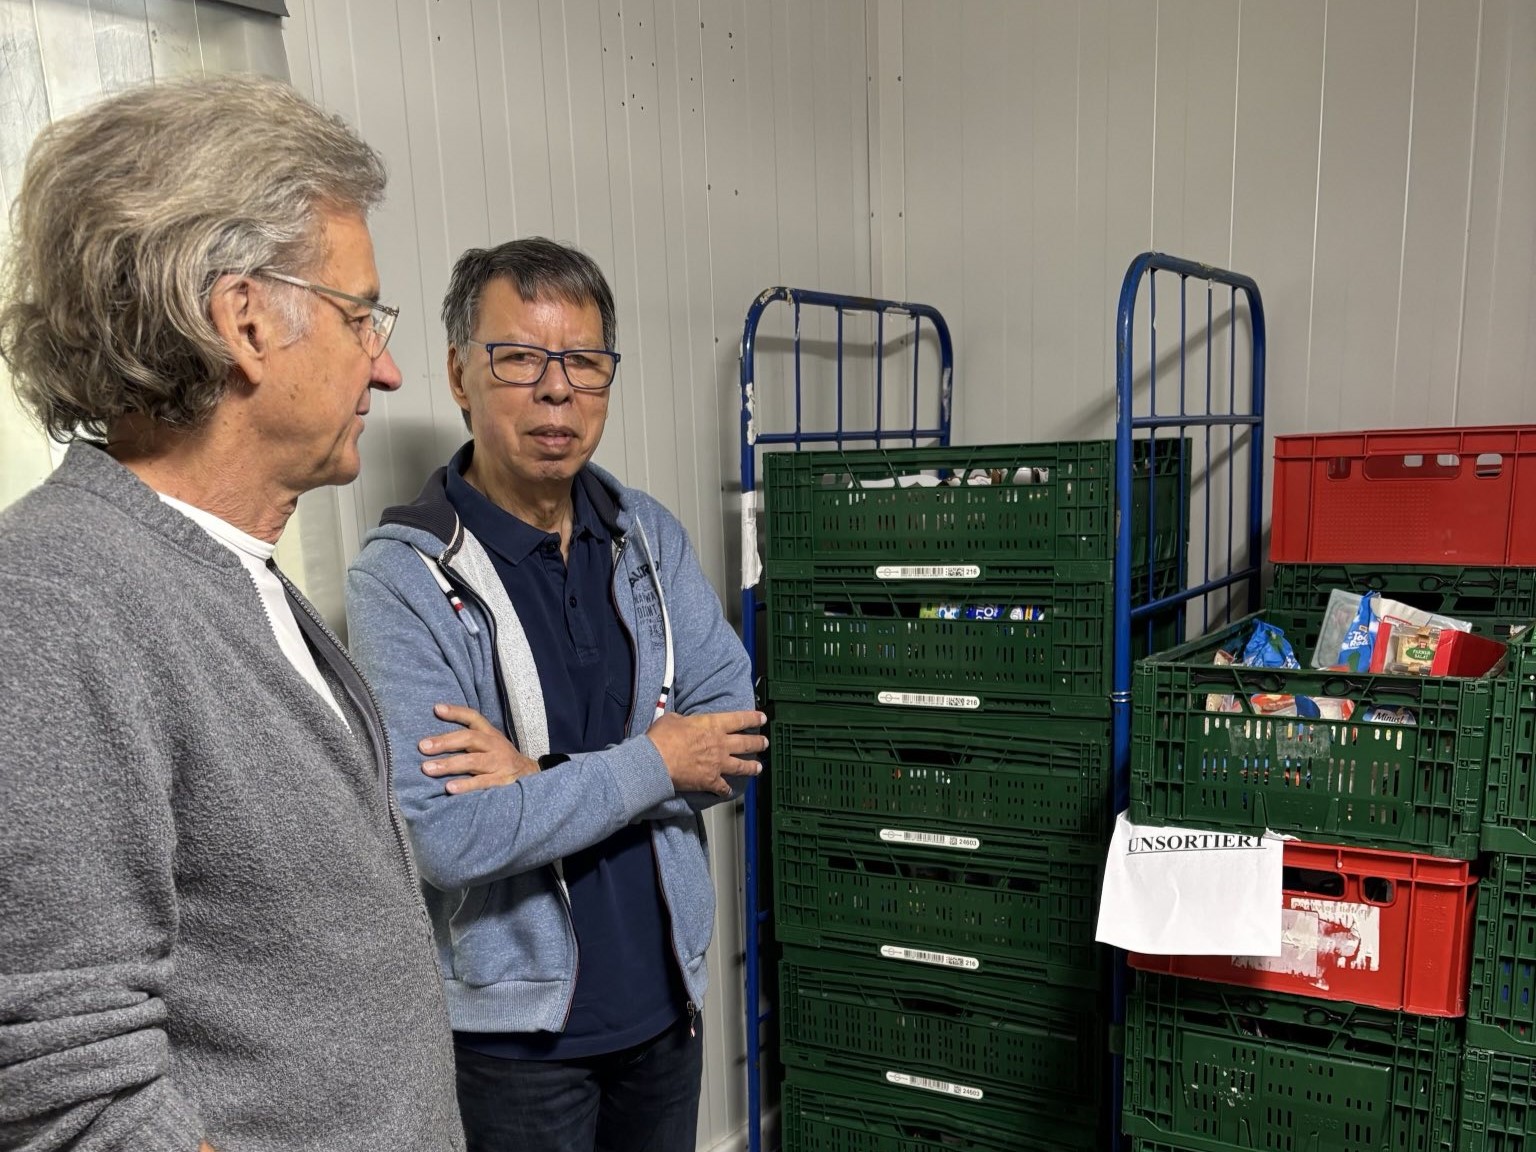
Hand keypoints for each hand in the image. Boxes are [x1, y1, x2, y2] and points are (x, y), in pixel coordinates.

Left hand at [419, 704, 540, 793]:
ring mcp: (500, 763)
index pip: (473, 718)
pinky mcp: (502, 782)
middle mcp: (495, 746)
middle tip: (423, 746)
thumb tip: (434, 741)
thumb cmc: (500, 760)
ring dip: (449, 764)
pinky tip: (449, 788)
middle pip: (470, 739)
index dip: (456, 712)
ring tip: (428, 768)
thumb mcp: (489, 744)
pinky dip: (465, 785)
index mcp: (490, 734)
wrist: (531, 777)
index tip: (436, 709)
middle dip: (445, 742)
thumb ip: (468, 741)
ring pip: (473, 761)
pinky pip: (482, 783)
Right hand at [645, 710, 767, 796]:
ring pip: (742, 766)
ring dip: (752, 766)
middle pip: (746, 743)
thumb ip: (684, 720)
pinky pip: (723, 787)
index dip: (754, 718)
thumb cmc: (662, 738)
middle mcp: (720, 744)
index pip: (740, 719)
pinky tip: (729, 791)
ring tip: (758, 767)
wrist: (657, 761)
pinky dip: (726, 790)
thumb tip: (683, 722)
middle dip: (758, 742)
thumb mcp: (673, 719)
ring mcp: (718, 764)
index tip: (762, 718)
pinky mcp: (711, 780)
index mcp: (713, 725)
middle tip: (764, 743)